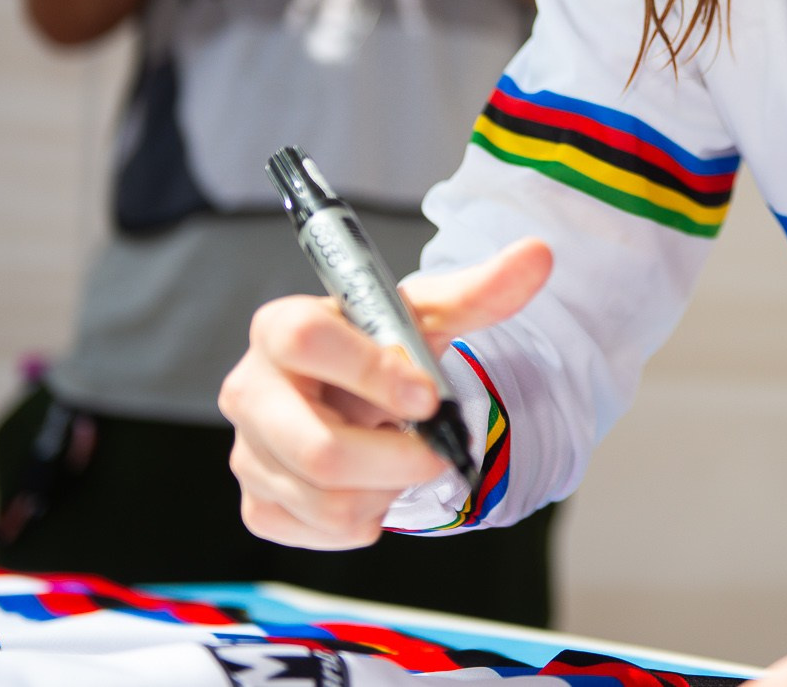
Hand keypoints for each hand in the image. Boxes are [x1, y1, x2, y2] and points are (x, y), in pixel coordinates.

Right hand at [218, 237, 552, 549]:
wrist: (358, 396)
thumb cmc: (385, 349)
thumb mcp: (429, 316)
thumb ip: (480, 290)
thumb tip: (538, 255)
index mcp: (280, 327)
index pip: (305, 342)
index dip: (373, 372)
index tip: (428, 395)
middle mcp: (249, 390)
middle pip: (318, 449)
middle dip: (397, 459)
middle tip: (435, 450)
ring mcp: (249, 454)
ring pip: (329, 499)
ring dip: (389, 488)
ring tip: (398, 456)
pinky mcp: (260, 505)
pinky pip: (324, 531)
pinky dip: (368, 517)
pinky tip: (373, 482)